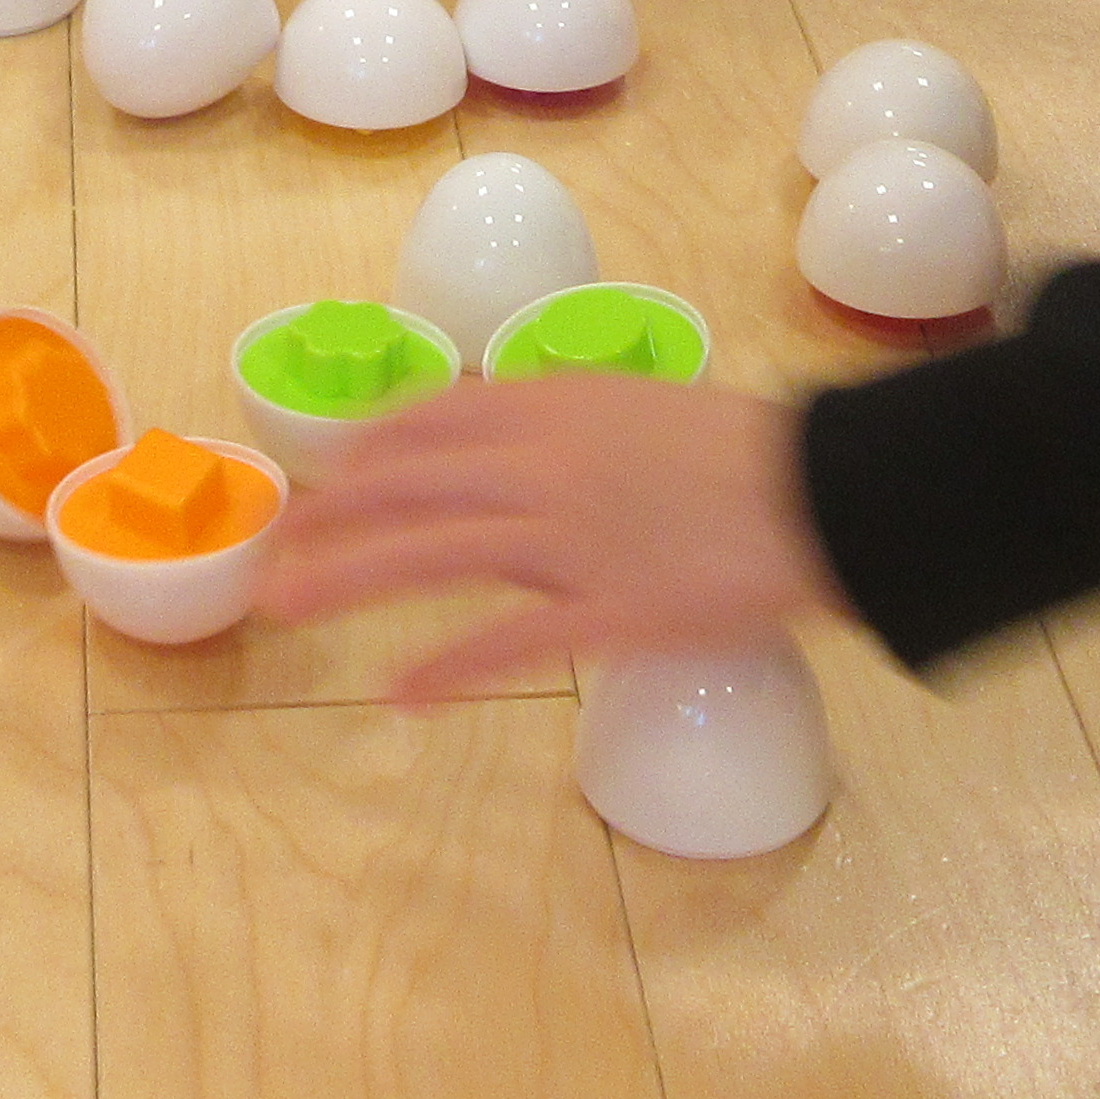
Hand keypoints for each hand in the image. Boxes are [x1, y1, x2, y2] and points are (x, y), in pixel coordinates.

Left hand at [254, 374, 837, 702]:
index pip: (432, 416)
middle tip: (274, 551)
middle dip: (330, 516)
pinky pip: (507, 643)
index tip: (329, 475)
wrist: (825, 492)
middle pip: (407, 485)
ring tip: (288, 606)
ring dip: (349, 577)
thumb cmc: (746, 451)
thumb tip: (507, 437)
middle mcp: (544, 464)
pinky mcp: (605, 610)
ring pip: (431, 553)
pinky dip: (446, 669)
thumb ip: (566, 421)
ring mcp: (569, 538)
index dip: (368, 450)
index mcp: (556, 406)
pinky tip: (398, 692)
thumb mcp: (639, 406)